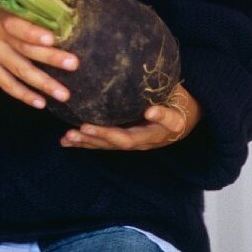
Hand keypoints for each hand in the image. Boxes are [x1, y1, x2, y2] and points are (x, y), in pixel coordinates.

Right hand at [0, 0, 78, 108]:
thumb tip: (50, 0)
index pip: (15, 23)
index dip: (32, 32)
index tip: (53, 38)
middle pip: (23, 49)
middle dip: (50, 58)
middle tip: (74, 64)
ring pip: (17, 70)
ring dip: (42, 82)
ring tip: (64, 94)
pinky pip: (4, 83)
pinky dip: (21, 93)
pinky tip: (40, 103)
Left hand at [60, 84, 201, 150]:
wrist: (185, 118)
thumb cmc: (181, 106)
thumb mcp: (179, 107)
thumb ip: (166, 113)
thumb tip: (150, 112)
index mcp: (155, 134)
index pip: (130, 137)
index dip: (111, 133)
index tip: (98, 125)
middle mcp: (142, 141)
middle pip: (117, 142)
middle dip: (96, 138)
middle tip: (76, 130)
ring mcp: (132, 141)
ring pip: (107, 145)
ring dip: (86, 142)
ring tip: (66, 138)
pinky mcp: (124, 137)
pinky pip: (104, 142)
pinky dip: (85, 142)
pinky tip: (67, 140)